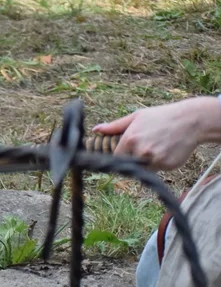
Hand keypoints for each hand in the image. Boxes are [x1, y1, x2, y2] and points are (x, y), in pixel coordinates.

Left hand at [95, 97, 220, 169]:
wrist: (191, 120)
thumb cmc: (161, 116)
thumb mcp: (136, 117)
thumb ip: (115, 126)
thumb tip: (96, 130)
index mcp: (129, 139)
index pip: (115, 156)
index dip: (120, 154)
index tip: (125, 151)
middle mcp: (140, 151)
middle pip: (129, 163)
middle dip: (134, 158)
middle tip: (146, 145)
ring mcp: (154, 160)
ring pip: (144, 168)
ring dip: (147, 162)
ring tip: (157, 146)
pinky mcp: (167, 165)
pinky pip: (158, 169)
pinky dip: (160, 162)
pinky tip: (167, 149)